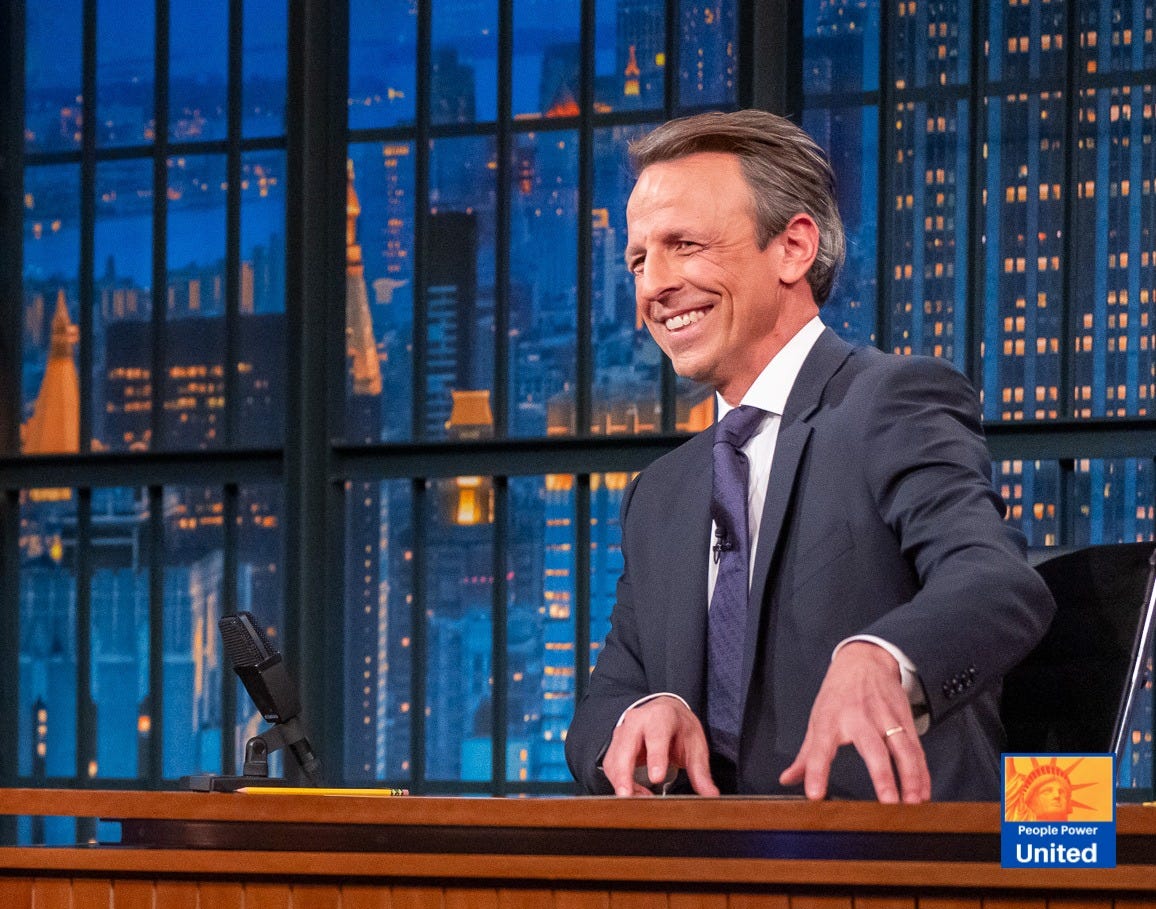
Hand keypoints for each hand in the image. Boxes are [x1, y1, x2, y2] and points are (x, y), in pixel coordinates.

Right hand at [601, 696, 719, 796]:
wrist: (664, 712)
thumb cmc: (679, 728)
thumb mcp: (695, 745)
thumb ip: (700, 771)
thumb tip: (711, 796)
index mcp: (661, 717)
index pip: (656, 736)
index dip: (655, 757)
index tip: (656, 778)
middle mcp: (637, 721)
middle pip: (626, 748)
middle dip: (624, 774)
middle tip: (627, 796)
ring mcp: (622, 732)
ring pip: (614, 760)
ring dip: (622, 783)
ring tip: (638, 801)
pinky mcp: (615, 745)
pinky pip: (611, 767)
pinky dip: (619, 783)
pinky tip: (634, 794)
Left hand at [778, 642, 930, 802]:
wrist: (864, 661)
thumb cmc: (837, 695)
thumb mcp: (817, 719)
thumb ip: (805, 755)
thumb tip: (787, 780)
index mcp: (831, 720)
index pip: (820, 747)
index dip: (816, 771)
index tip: (815, 794)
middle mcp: (860, 718)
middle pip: (873, 749)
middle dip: (882, 776)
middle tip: (888, 802)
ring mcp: (886, 718)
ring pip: (903, 750)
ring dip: (911, 778)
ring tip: (913, 804)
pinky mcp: (905, 720)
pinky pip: (917, 750)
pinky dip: (922, 773)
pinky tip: (923, 793)